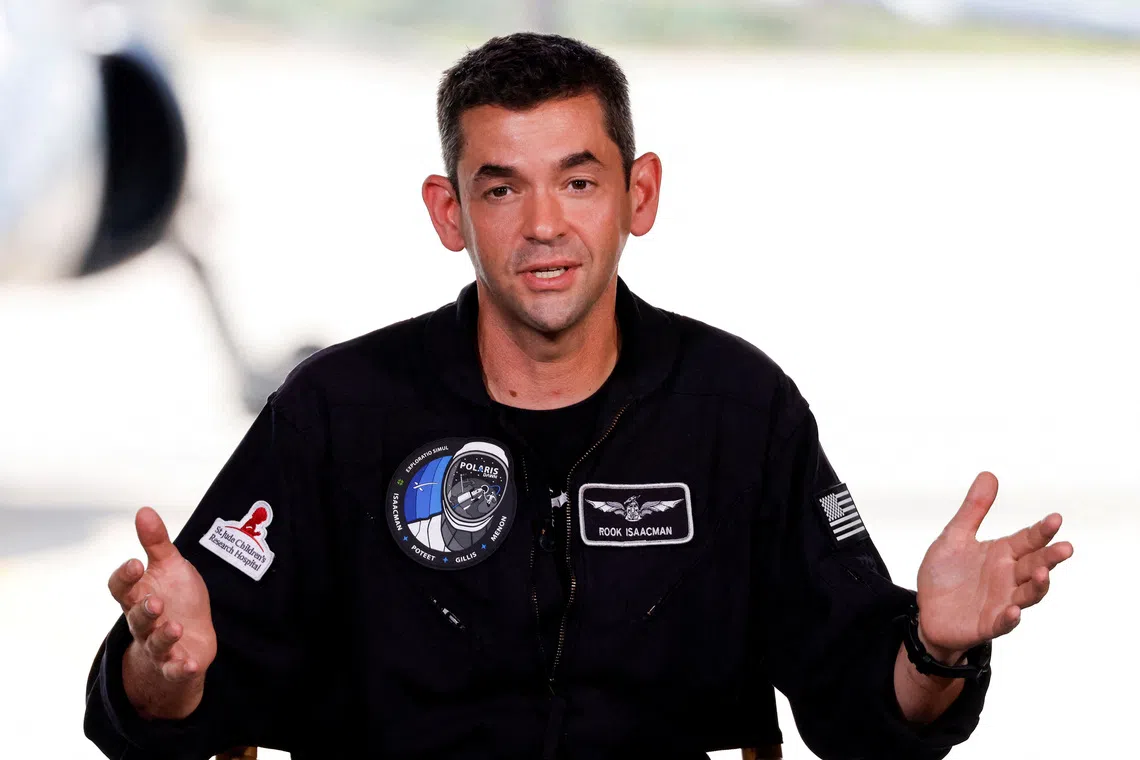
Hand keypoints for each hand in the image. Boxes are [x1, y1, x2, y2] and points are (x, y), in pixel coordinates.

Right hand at [108, 507, 216, 682]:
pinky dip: (181, 669)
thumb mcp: (169, 567)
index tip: (135, 563)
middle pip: (136, 617)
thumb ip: (156, 543)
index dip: (125, 578)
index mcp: (140, 596)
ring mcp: (159, 645)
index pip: (121, 588)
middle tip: (155, 601)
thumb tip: (143, 510)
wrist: (190, 639)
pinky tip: (191, 664)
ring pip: (155, 643)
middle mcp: (145, 622)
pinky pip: (175, 669)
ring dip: (164, 636)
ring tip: (175, 627)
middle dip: (144, 610)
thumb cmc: (177, 598)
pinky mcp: (177, 664)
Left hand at [915, 472, 1072, 655]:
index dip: (1041, 531)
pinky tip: (1013, 611)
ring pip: (1027, 594)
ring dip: (1037, 586)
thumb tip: (989, 474)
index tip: (1056, 518)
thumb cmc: (945, 575)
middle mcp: (1008, 577)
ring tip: (1042, 573)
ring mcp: (1001, 601)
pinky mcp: (988, 624)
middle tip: (1065, 548)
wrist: (927, 612)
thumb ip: (973, 510)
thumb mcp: (955, 537)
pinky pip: (1003, 623)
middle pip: (1035, 565)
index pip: (1028, 540)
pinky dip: (1010, 618)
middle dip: (1050, 558)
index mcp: (1002, 554)